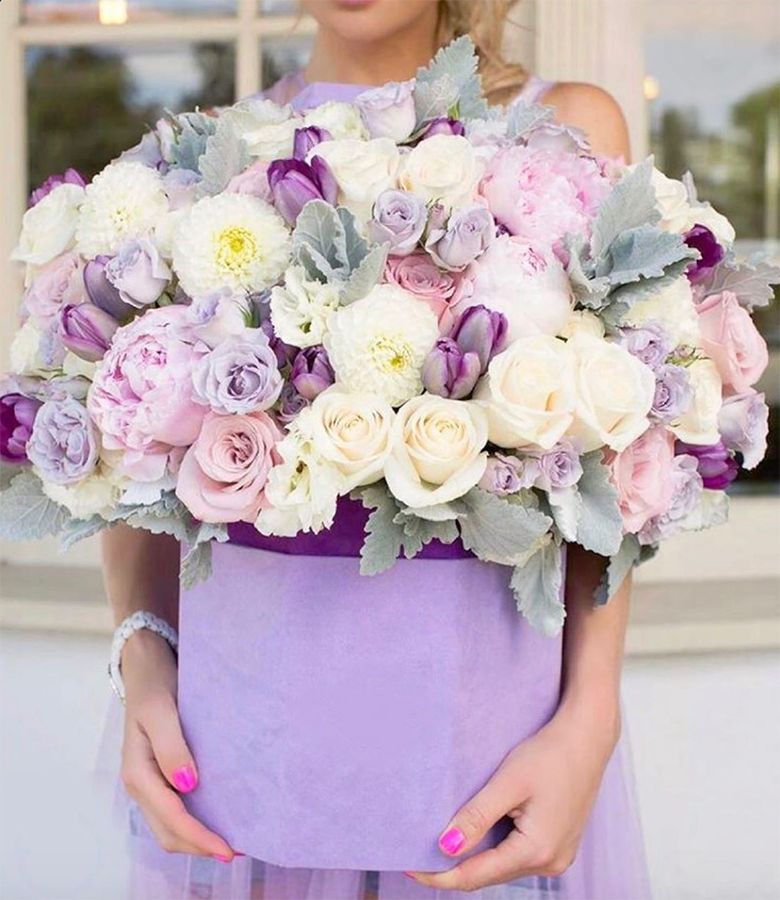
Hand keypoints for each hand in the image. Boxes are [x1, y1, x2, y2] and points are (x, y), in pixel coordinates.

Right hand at [120, 629, 237, 861]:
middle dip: (200, 846)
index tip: (229, 849)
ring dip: (197, 839)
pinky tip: (217, 817)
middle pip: (169, 832)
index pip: (171, 818)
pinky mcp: (159, 776)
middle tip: (238, 850)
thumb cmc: (155, 688)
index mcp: (138, 774)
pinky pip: (174, 810)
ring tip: (232, 840)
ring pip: (170, 826)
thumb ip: (172, 747)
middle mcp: (141, 785)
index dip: (199, 837)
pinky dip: (194, 823)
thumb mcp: (161, 712)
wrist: (146, 669)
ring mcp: (149, 783)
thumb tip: (188, 786)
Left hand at [407, 702, 619, 891]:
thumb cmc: (550, 754)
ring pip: (502, 865)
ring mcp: (557, 855)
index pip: (475, 875)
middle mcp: (550, 862)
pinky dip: (492, 847)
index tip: (408, 865)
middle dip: (453, 866)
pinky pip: (516, 854)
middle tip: (416, 853)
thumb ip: (477, 816)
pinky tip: (474, 831)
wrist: (587, 737)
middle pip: (489, 874)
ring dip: (473, 857)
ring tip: (439, 841)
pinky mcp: (557, 842)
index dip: (439, 874)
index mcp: (537, 851)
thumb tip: (446, 847)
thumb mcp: (508, 782)